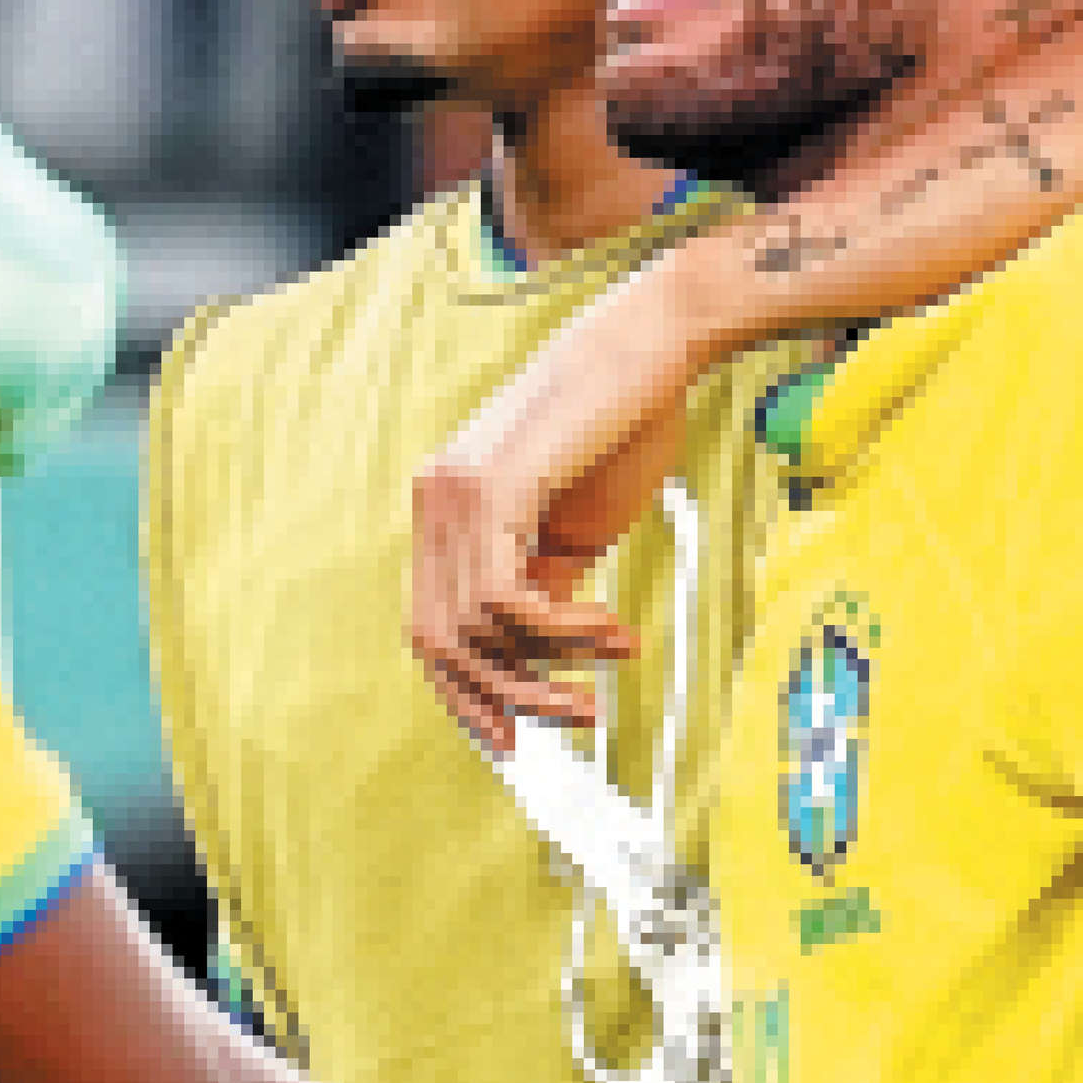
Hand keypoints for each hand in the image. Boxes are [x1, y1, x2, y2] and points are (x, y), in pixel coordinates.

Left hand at [408, 264, 706, 752]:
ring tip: (611, 661)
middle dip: (507, 699)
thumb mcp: (575, 528)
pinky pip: (501, 598)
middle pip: (439, 643)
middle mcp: (434, 500)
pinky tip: (607, 629)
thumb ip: (543, 587)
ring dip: (548, 668)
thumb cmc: (622, 425)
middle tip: (575, 720)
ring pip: (472, 629)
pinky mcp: (491, 486)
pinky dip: (558, 632)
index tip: (515, 739)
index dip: (467, 695)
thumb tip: (530, 659)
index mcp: (446, 508)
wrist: (652, 344)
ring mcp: (453, 492)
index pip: (430, 627)